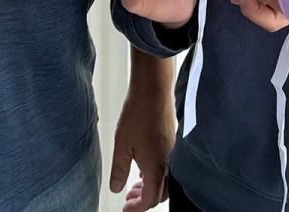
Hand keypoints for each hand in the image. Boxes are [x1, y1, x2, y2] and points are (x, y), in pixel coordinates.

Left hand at [110, 78, 173, 210]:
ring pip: (165, 180)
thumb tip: (115, 188)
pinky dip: (155, 173)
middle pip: (161, 193)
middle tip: (129, 199)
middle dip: (144, 199)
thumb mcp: (122, 145)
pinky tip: (143, 166)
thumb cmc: (138, 113)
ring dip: (150, 186)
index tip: (125, 208)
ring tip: (134, 185)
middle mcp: (168, 162)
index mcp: (156, 166)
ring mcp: (172, 152)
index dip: (137, 208)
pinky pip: (167, 166)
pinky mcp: (172, 142)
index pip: (150, 199)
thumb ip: (119, 170)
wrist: (153, 89)